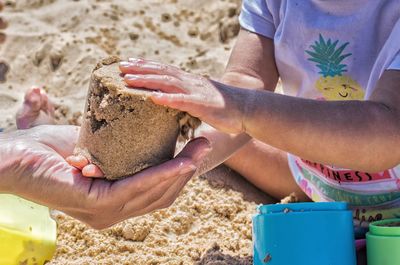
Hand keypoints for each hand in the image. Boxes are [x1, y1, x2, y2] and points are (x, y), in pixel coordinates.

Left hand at [0, 125, 209, 228]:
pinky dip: (161, 174)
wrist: (13, 154)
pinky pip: (137, 188)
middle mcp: (112, 213)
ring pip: (155, 193)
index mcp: (113, 202)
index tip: (196, 149)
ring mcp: (105, 213)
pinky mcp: (97, 204)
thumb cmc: (50, 149)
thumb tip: (148, 133)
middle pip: (162, 195)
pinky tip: (180, 161)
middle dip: (187, 170)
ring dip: (181, 170)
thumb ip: (122, 149)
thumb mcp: (98, 148)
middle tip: (205, 145)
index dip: (180, 173)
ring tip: (199, 150)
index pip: (156, 192)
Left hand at [119, 58, 248, 133]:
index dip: (146, 66)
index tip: (129, 64)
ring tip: (128, 80)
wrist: (247, 108)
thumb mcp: (202, 100)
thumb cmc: (225, 107)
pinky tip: (152, 98)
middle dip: (140, 69)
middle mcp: (190, 83)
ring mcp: (196, 92)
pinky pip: (182, 101)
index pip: (164, 70)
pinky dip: (167, 98)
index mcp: (189, 82)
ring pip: (167, 83)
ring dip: (147, 80)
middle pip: (161, 72)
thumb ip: (187, 99)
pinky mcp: (202, 105)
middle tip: (120, 67)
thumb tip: (174, 103)